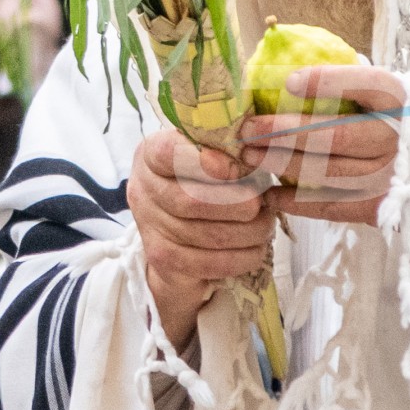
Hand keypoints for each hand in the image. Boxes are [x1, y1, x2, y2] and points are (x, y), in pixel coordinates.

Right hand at [128, 126, 275, 349]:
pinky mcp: (163, 260)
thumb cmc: (199, 180)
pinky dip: (241, 257)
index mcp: (151, 155)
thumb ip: (223, 146)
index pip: (168, 152)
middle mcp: (143, 191)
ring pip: (206, 235)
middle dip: (237, 203)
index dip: (202, 161)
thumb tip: (256, 147)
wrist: (174, 232)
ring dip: (248, 232)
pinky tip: (256, 248)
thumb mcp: (205, 153)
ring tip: (266, 224)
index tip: (234, 168)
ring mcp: (150, 229)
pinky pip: (209, 263)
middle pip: (191, 201)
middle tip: (262, 203)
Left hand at [240, 66, 404, 226]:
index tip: (288, 82)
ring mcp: (388, 175)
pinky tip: (269, 194)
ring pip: (328, 172)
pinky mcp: (377, 205)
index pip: (367, 84)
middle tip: (247, 130)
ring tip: (250, 157)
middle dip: (284, 132)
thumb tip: (275, 71)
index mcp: (395, 98)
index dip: (328, 82)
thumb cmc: (372, 112)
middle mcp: (396, 137)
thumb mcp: (364, 87)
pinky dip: (295, 201)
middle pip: (337, 135)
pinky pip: (330, 206)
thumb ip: (333, 78)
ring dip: (281, 165)